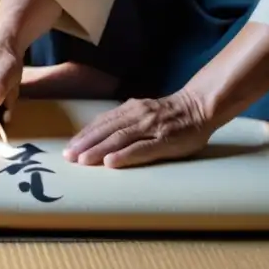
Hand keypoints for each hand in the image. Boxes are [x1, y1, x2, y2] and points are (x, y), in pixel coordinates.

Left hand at [62, 90, 213, 167]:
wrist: (200, 106)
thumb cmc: (171, 113)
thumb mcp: (144, 111)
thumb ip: (126, 120)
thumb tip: (102, 133)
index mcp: (131, 109)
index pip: (102, 122)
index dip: (84, 134)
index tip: (69, 146)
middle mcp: (137, 115)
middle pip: (106, 130)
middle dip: (85, 143)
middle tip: (68, 156)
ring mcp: (151, 127)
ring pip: (119, 138)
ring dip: (99, 149)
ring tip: (83, 160)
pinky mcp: (165, 140)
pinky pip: (142, 148)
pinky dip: (124, 155)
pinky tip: (111, 162)